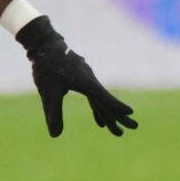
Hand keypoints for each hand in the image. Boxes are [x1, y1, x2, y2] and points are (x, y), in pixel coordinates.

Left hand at [16, 16, 137, 137]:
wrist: (45, 44)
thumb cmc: (47, 66)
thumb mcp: (47, 91)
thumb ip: (53, 112)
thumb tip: (55, 135)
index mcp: (84, 80)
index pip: (102, 96)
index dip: (115, 105)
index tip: (129, 112)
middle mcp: (89, 79)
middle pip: (106, 100)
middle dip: (119, 115)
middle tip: (134, 127)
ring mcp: (87, 79)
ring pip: (101, 100)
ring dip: (109, 116)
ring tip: (118, 133)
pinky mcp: (82, 80)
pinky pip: (94, 97)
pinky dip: (98, 109)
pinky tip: (101, 122)